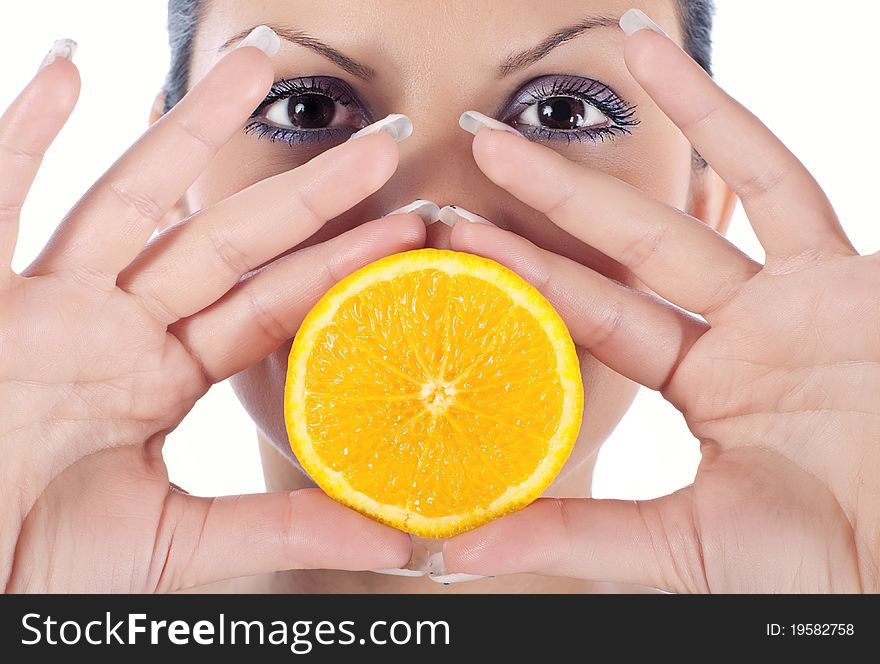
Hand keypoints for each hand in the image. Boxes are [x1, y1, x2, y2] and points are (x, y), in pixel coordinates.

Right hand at [0, 43, 420, 591]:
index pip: (271, 305)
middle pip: (226, 240)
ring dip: (189, 132)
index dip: (339, 264)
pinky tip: (71, 70)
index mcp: (164, 379)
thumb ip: (279, 530)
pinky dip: (26, 136)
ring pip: (128, 201)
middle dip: (305, 191)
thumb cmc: (42, 568)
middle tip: (383, 142)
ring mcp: (47, 307)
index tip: (408, 228)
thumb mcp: (178, 544)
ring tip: (255, 67)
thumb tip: (396, 542)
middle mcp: (115, 331)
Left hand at [444, 25, 878, 592]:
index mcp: (700, 391)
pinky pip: (780, 184)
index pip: (590, 316)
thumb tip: (462, 548)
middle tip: (478, 152)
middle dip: (550, 199)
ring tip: (568, 86)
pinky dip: (726, 120)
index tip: (458, 239)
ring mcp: (791, 304)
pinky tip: (661, 62)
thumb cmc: (814, 571)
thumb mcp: (679, 546)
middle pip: (624, 253)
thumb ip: (576, 533)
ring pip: (691, 209)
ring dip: (625, 145)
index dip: (525, 274)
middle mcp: (738, 339)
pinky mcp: (845, 279)